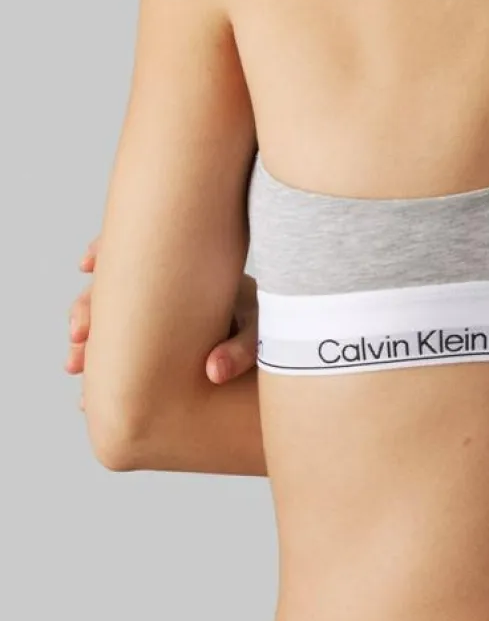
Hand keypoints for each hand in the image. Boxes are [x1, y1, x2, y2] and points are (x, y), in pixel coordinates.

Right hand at [66, 235, 259, 409]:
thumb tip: (212, 372)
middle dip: (90, 305)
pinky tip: (84, 366)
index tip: (86, 263)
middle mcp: (171, 285)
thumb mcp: (265, 336)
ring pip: (113, 312)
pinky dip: (101, 350)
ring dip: (89, 333)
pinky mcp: (158, 333)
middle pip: (118, 282)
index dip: (111, 249)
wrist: (281, 347)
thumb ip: (242, 350)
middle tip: (78, 333)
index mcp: (194, 269)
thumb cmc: (273, 335)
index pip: (146, 248)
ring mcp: (162, 308)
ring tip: (74, 362)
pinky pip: (121, 335)